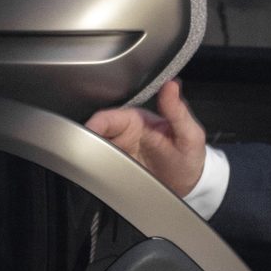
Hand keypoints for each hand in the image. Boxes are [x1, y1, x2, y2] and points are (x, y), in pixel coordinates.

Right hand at [85, 78, 208, 197]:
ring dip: (86, 156)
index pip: (107, 118)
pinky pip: (97, 166)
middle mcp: (122, 134)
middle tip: (81, 154)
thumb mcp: (189, 135)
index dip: (95, 125)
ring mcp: (117, 152)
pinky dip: (91, 169)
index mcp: (135, 120)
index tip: (88, 134)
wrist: (188, 185)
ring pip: (91, 150)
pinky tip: (91, 175)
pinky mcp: (114, 169)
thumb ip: (177, 111)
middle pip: (93, 134)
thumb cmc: (189, 156)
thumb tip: (171, 85)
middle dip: (84, 141)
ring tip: (85, 167)